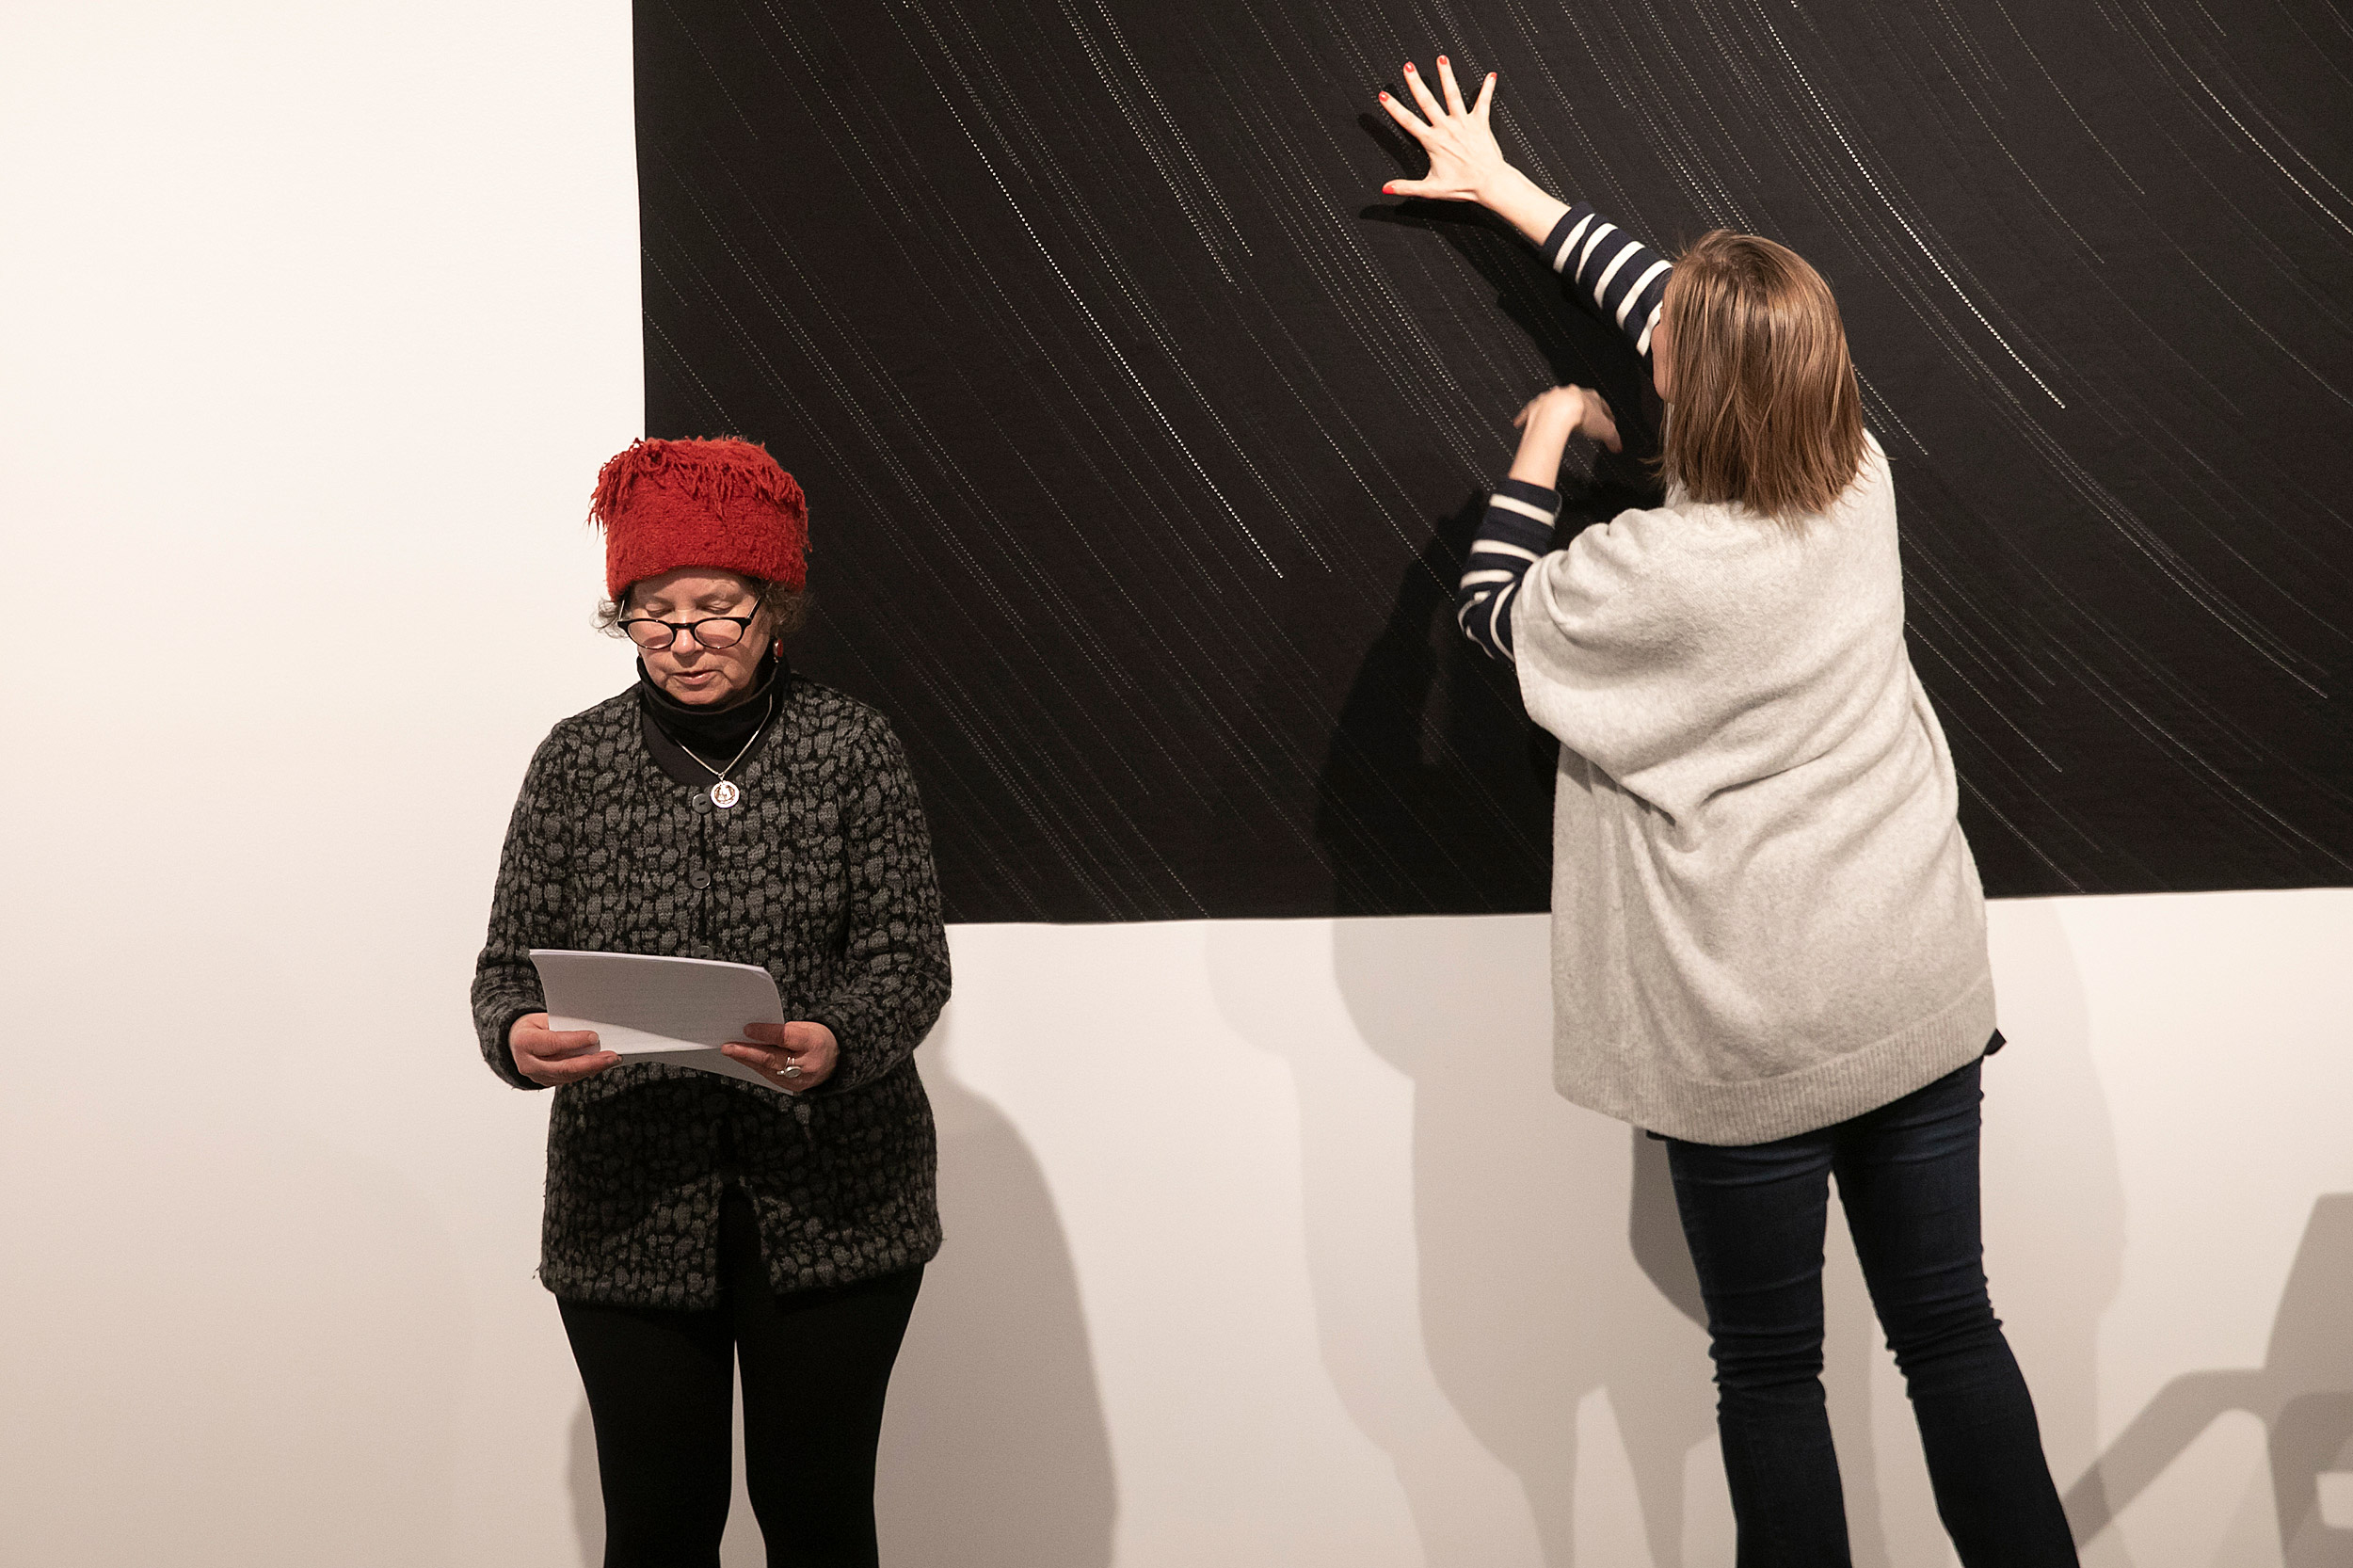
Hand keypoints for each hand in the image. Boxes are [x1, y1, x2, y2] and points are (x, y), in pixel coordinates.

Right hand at [509, 1012, 618, 1086]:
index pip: (553, 1043)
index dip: (574, 1041)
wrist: (515, 1042)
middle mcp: (528, 1064)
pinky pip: (568, 1078)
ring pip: (568, 1076)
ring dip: (593, 1068)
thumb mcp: (541, 1019)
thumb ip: (562, 1026)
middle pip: (564, 1067)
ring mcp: (537, 1076)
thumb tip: (589, 1033)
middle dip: (591, 1062)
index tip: (594, 1036)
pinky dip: (586, 1071)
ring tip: (611, 1060)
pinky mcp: (546, 1082)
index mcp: (525, 1042)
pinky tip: (599, 1065)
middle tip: (612, 1057)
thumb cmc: (532, 1027)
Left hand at [722, 1020, 839, 1093]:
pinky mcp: (793, 1088)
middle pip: (772, 1058)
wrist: (838, 1061)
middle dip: (747, 1052)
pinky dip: (756, 1067)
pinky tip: (745, 1060)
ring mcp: (800, 1080)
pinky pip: (770, 1076)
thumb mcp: (807, 1027)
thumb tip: (756, 1034)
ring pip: (767, 1070)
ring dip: (747, 1060)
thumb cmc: (819, 1040)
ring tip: (731, 1051)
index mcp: (813, 1043)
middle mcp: (807, 1065)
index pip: (785, 1038)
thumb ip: (783, 1031)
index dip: (765, 1033)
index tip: (747, 1029)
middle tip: (728, 1047)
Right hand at [1377, 57, 1569, 245]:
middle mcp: (1447, 128)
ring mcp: (1464, 124)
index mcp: (1433, 142)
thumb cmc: (1463, 186)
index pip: (1408, 121)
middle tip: (1408, 66)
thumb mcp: (1431, 189)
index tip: (1384, 95)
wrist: (1490, 183)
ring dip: (1447, 76)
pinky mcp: (1480, 123)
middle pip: (1428, 101)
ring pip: (1453, 95)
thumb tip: (1386, 188)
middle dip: (1416, 82)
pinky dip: (1488, 89)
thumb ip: (1407, 187)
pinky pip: (1484, 103)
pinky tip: (1491, 76)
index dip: (1394, 108)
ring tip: (1442, 58)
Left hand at [1508, 386, 1619, 487]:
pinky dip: (1525, 417)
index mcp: (1588, 396)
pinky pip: (1530, 411)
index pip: (1600, 403)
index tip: (1607, 419)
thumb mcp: (1605, 430)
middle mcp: (1569, 393)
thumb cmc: (1580, 416)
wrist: (1558, 412)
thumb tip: (1618, 446)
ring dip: (1555, 410)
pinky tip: (1519, 423)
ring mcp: (1551, 398)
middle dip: (1580, 408)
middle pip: (1576, 400)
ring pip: (1553, 402)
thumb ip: (1613, 438)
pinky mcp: (1536, 406)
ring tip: (1556, 420)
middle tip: (1582, 418)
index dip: (1605, 413)